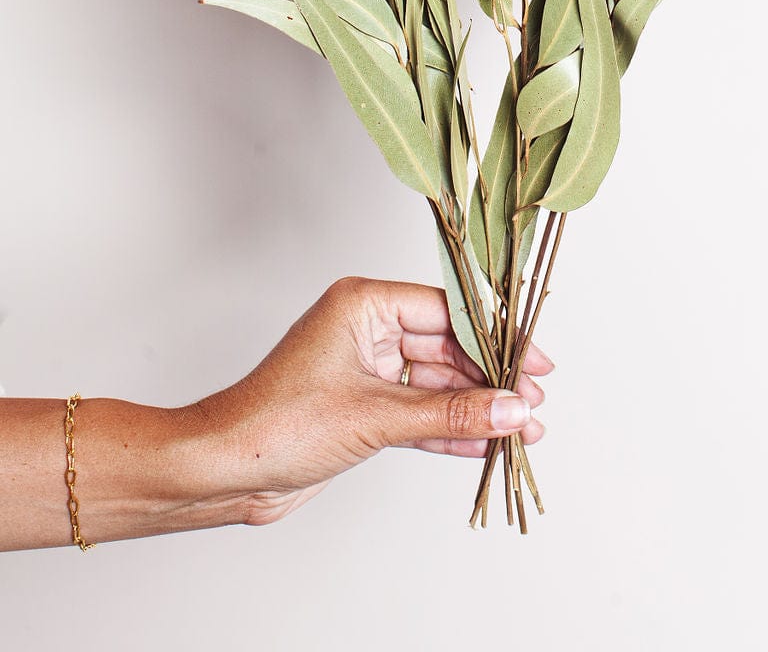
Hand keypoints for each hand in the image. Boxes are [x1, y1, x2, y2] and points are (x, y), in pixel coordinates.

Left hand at [202, 277, 552, 525]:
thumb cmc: (277, 425)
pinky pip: (418, 414)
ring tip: (522, 431)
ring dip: (476, 409)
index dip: (496, 337)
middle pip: (446, 347)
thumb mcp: (375, 417)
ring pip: (436, 385)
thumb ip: (450, 414)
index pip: (447, 310)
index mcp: (364, 303)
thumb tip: (512, 409)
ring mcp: (364, 370)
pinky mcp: (361, 409)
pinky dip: (449, 430)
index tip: (535, 361)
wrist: (222, 473)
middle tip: (534, 403)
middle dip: (491, 379)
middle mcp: (366, 329)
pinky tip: (486, 443)